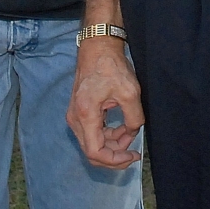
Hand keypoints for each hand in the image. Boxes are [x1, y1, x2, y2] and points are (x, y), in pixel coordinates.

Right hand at [66, 36, 144, 168]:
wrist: (98, 47)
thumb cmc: (111, 66)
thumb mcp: (130, 92)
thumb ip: (133, 118)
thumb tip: (132, 132)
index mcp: (85, 115)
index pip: (95, 152)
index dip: (115, 160)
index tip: (132, 156)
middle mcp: (75, 119)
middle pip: (92, 152)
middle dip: (114, 154)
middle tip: (133, 150)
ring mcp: (75, 115)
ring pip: (92, 143)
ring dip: (112, 144)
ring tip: (130, 133)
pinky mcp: (79, 111)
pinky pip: (92, 133)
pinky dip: (107, 135)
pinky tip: (121, 128)